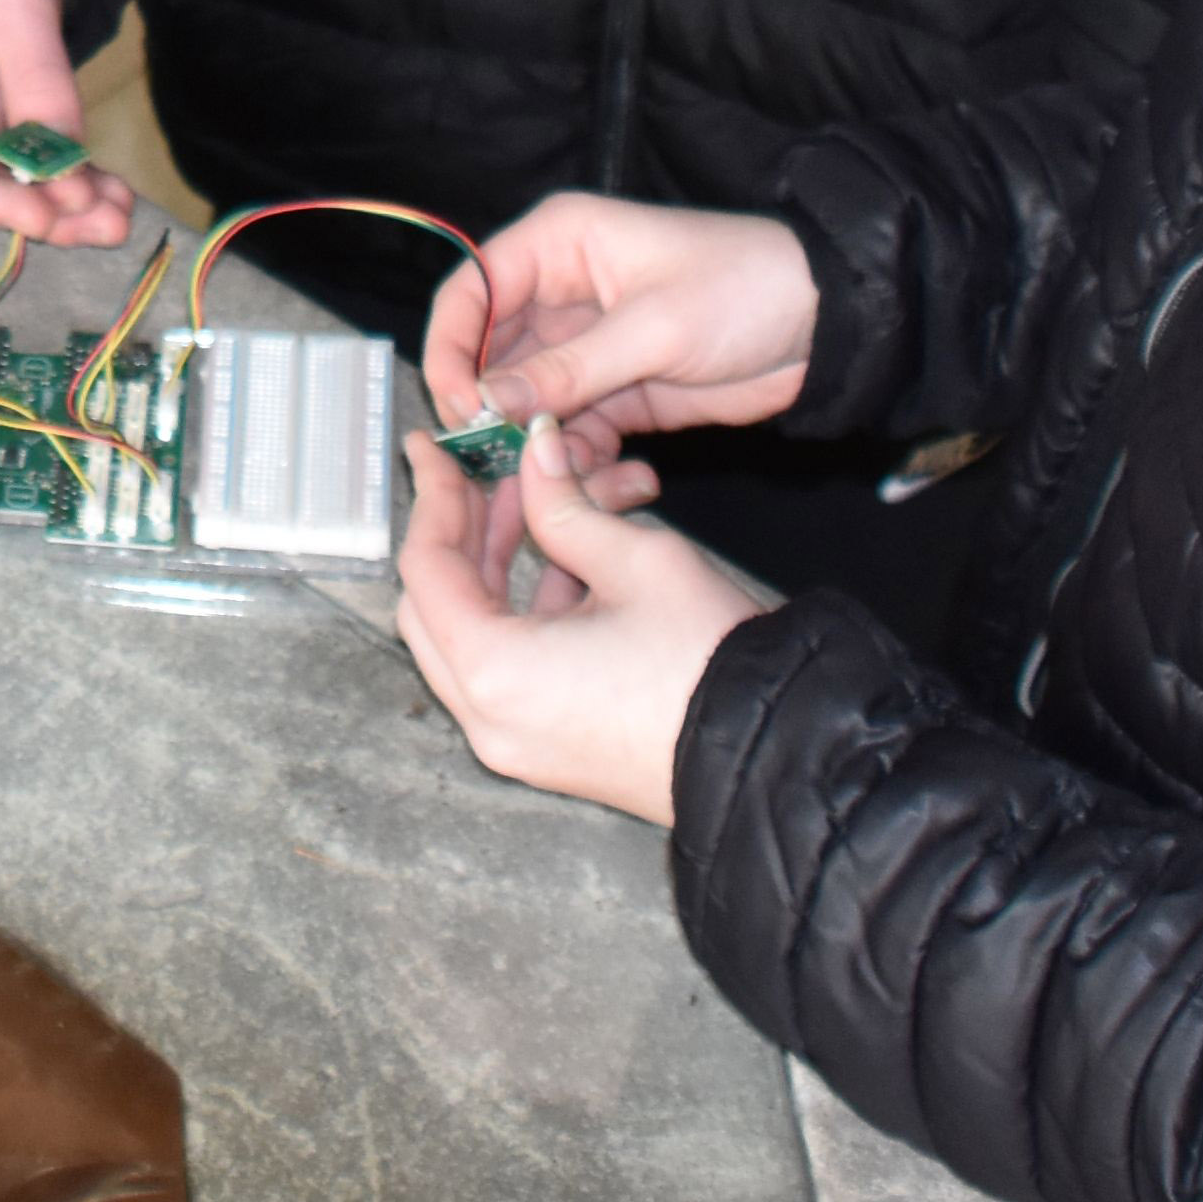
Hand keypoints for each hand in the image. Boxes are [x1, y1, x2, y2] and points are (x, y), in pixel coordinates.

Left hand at [389, 427, 770, 828]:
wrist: (775, 752)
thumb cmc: (709, 664)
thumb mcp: (635, 560)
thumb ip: (565, 503)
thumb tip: (536, 449)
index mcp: (495, 673)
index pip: (427, 568)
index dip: (432, 496)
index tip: (435, 448)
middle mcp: (490, 720)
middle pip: (434, 607)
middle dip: (463, 532)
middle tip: (490, 476)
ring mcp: (518, 745)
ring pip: (471, 638)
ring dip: (499, 568)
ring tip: (547, 504)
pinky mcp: (550, 750)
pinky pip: (508, 673)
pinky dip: (523, 614)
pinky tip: (573, 564)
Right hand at [419, 195, 815, 557]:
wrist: (828, 328)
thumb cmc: (744, 290)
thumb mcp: (654, 328)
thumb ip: (568, 368)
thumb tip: (486, 403)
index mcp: (559, 244)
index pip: (471, 291)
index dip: (451, 348)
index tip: (458, 407)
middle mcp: (561, 292)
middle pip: (489, 354)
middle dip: (489, 409)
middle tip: (494, 462)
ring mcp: (588, 346)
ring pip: (526, 401)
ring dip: (533, 442)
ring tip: (553, 480)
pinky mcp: (617, 392)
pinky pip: (571, 430)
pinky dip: (576, 459)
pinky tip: (604, 479)